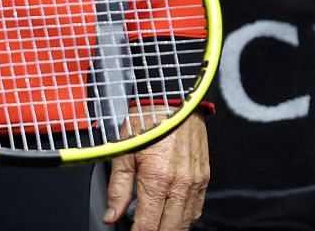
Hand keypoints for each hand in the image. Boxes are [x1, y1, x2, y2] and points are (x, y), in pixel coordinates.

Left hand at [103, 110, 208, 230]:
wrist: (174, 97)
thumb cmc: (147, 119)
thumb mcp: (124, 150)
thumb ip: (118, 188)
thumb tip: (111, 215)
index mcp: (158, 178)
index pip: (148, 224)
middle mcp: (180, 184)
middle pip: (170, 228)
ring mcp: (195, 182)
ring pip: (186, 222)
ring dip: (171, 228)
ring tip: (155, 226)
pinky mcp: (204, 177)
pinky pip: (197, 208)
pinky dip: (185, 218)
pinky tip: (173, 217)